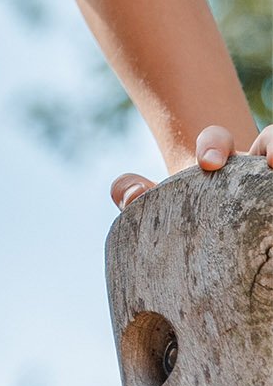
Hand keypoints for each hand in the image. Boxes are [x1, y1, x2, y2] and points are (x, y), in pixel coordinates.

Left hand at [111, 124, 272, 210]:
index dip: (213, 142)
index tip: (207, 163)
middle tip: (268, 162)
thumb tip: (127, 195)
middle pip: (270, 138)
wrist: (229, 246)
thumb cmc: (194, 215)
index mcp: (223, 161)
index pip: (217, 140)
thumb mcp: (164, 205)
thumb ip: (137, 195)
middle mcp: (258, 165)